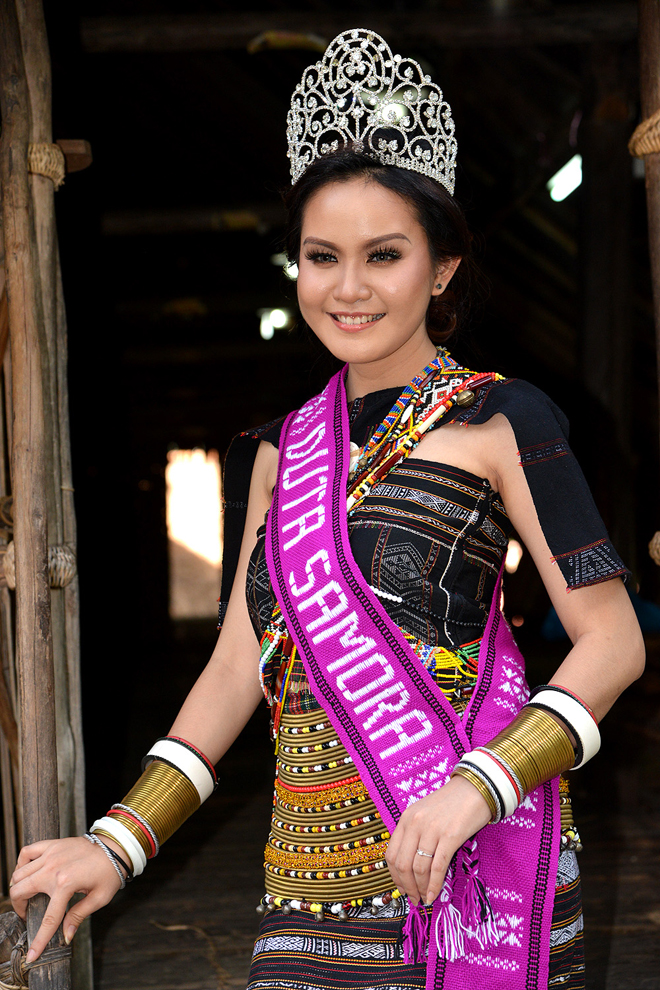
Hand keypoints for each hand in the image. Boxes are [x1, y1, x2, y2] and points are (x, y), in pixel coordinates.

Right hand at [9, 836, 123, 960]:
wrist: (116, 846)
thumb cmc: (110, 871)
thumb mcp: (99, 898)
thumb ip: (79, 916)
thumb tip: (66, 936)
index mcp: (66, 884)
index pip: (48, 919)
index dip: (39, 940)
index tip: (33, 955)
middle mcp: (53, 868)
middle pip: (21, 892)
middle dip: (20, 908)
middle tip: (28, 913)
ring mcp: (51, 854)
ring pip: (19, 874)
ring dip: (18, 888)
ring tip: (27, 895)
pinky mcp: (52, 844)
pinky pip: (27, 851)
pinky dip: (21, 863)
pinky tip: (27, 872)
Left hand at [385, 775, 491, 905]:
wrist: (476, 788)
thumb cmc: (452, 804)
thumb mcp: (425, 814)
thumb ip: (415, 835)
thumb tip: (411, 868)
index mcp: (406, 818)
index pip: (391, 854)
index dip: (395, 877)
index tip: (402, 889)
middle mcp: (415, 823)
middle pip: (402, 864)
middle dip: (407, 887)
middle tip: (414, 899)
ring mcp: (431, 829)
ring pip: (418, 868)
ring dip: (420, 888)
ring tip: (425, 898)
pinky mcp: (450, 836)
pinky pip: (437, 866)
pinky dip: (434, 885)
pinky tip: (434, 894)